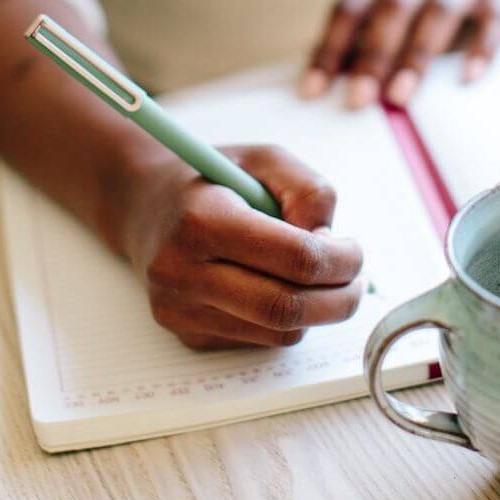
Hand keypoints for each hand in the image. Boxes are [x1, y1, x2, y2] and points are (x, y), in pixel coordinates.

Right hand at [119, 145, 363, 349]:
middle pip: (286, 308)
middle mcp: (182, 272)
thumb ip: (308, 191)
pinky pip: (258, 340)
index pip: (293, 259)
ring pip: (278, 333)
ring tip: (322, 280)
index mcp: (202, 220)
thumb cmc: (213, 179)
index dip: (340, 259)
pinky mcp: (185, 335)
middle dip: (339, 300)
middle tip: (356, 280)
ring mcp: (179, 310)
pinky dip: (284, 320)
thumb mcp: (264, 159)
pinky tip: (275, 286)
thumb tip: (330, 245)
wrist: (143, 206)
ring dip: (316, 312)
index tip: (353, 249)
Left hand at [300, 0, 499, 107]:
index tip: (312, 91)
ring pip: (439, 9)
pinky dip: (481, 48)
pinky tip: (467, 78)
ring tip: (400, 97)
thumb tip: (326, 81)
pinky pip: (496, 17)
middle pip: (393, 5)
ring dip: (416, 54)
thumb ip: (365, 28)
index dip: (329, 47)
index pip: (350, 5)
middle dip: (372, 54)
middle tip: (358, 100)